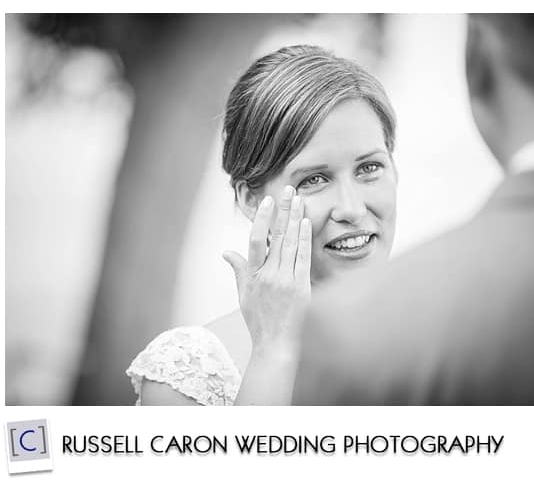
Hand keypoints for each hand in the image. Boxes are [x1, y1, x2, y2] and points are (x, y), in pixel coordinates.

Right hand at [223, 186, 311, 357]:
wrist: (275, 344)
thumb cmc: (258, 320)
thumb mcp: (243, 294)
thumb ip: (238, 269)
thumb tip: (227, 252)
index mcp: (253, 276)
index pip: (256, 240)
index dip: (262, 218)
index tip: (268, 201)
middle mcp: (268, 275)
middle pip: (277, 236)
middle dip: (283, 210)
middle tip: (288, 189)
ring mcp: (286, 280)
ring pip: (291, 242)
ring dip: (296, 218)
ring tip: (300, 199)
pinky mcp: (302, 286)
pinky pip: (303, 257)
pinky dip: (304, 239)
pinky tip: (307, 223)